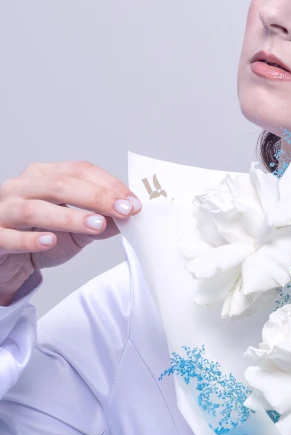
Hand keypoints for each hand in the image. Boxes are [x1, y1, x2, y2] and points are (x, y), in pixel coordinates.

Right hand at [0, 161, 141, 305]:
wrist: (6, 263)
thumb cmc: (38, 237)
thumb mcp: (75, 230)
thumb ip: (100, 222)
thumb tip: (128, 217)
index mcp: (42, 176)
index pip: (79, 171)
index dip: (109, 185)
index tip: (134, 202)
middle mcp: (20, 187)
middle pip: (60, 185)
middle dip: (97, 197)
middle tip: (125, 211)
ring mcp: (2, 210)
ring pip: (36, 209)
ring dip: (70, 217)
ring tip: (97, 225)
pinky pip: (9, 237)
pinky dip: (31, 239)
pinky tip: (50, 241)